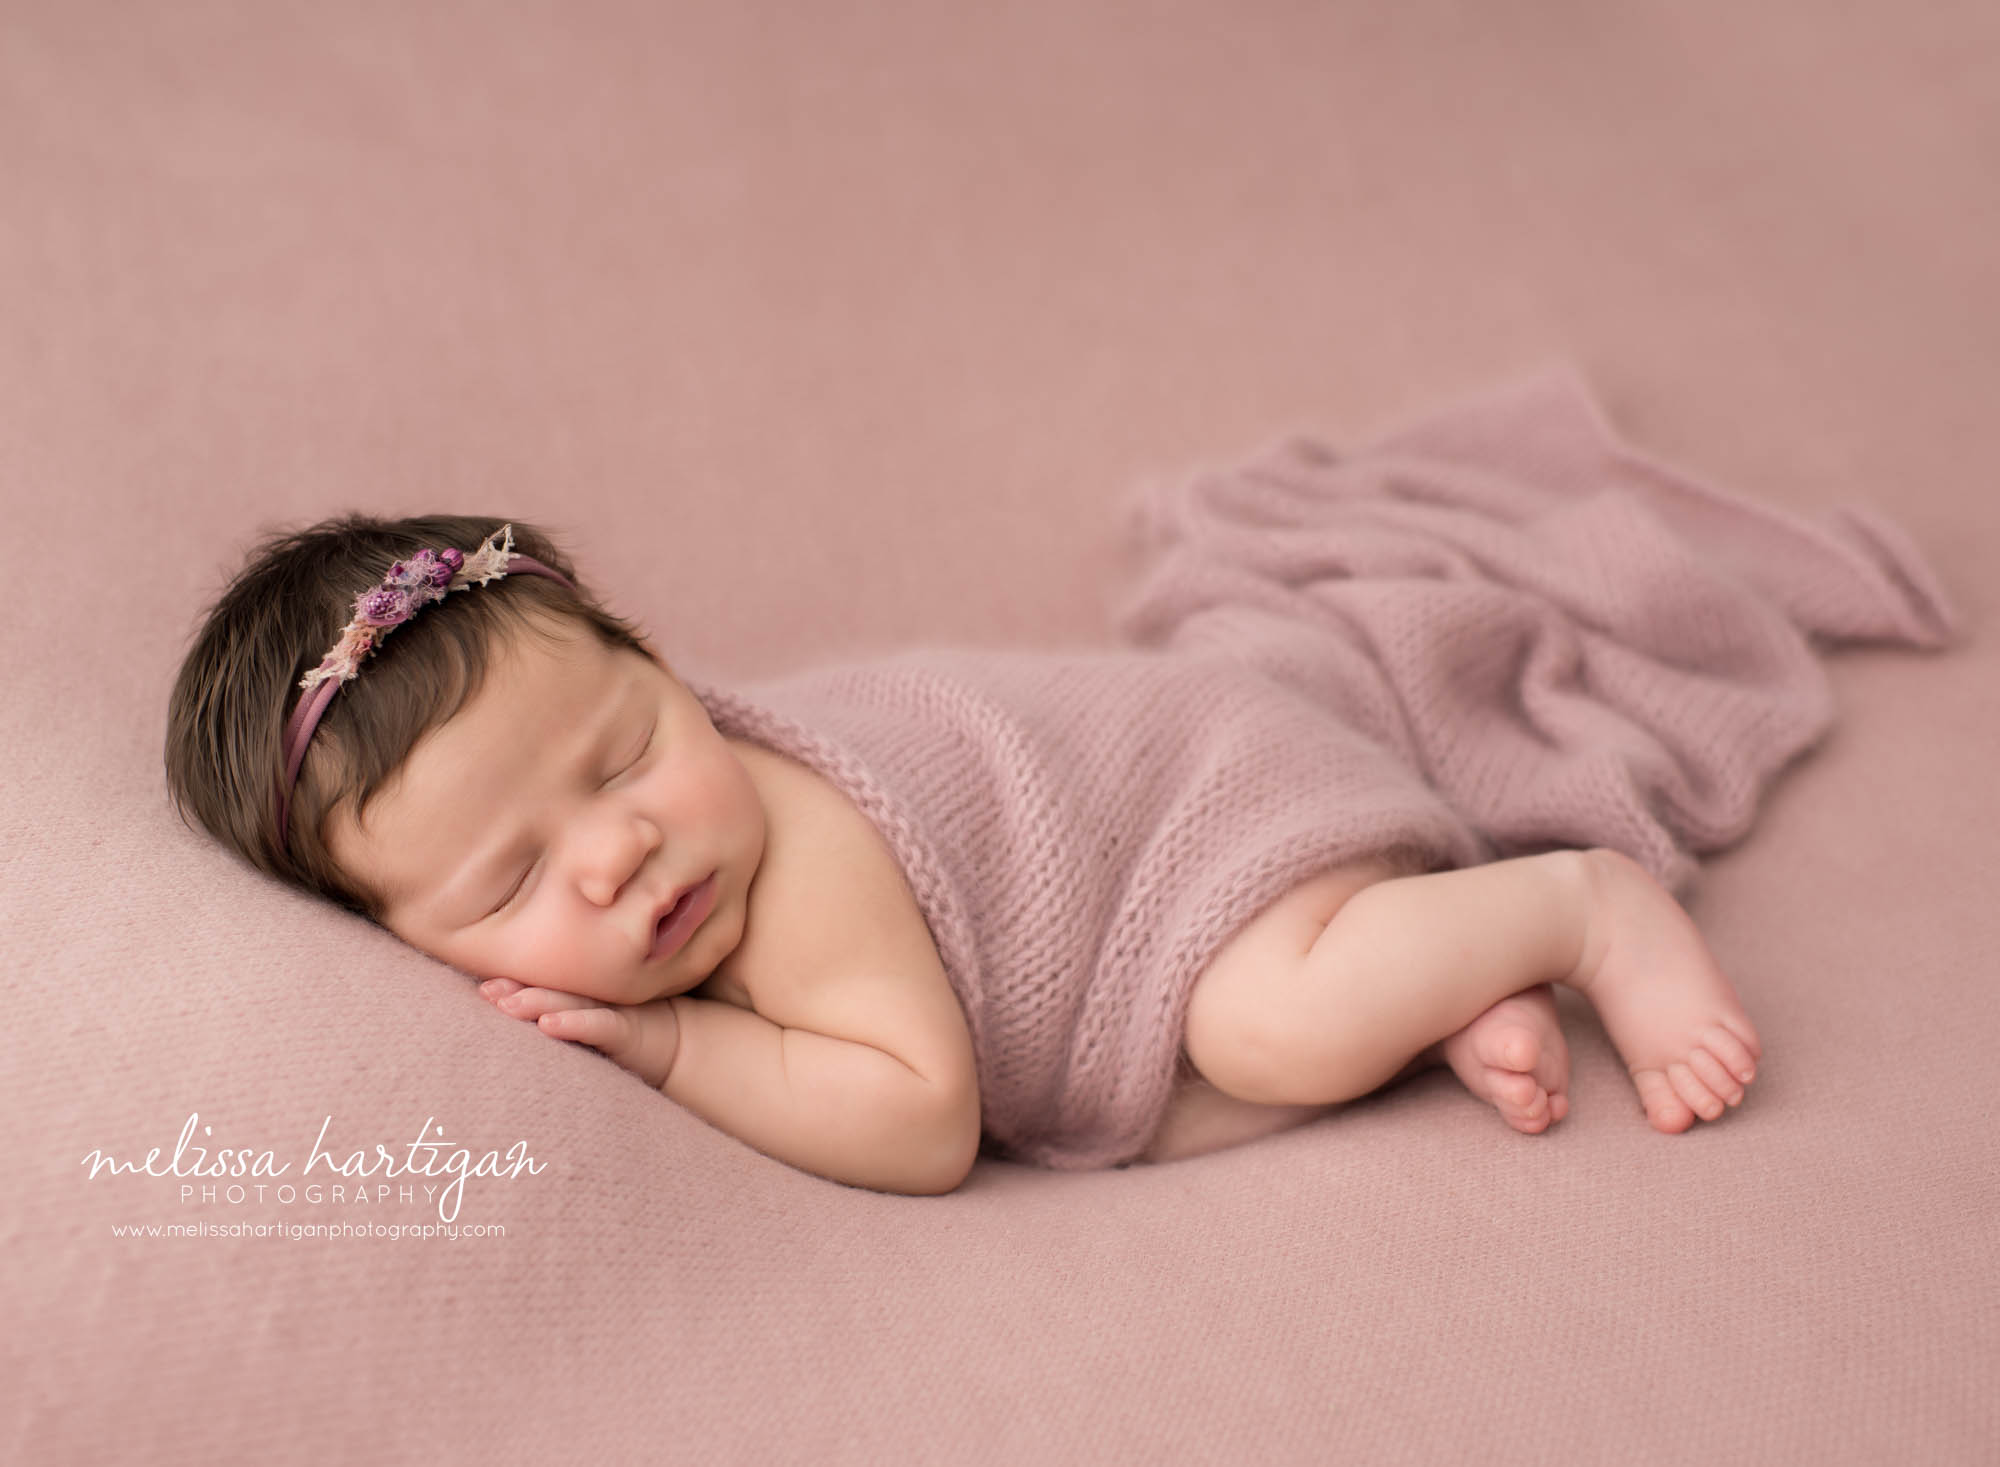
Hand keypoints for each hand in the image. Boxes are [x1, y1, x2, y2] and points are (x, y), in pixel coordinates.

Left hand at [477, 978, 680, 1089]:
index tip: (482, 984)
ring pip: (569, 1003)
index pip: (542, 985)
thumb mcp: (591, 1016)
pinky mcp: (629, 1030)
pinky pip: (599, 1026)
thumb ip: (560, 1006)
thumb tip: (509, 1010)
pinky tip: (549, 1026)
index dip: (513, 982)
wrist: (678, 1044)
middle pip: (549, 990)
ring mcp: (612, 1009)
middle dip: (516, 989)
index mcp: (578, 994)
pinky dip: (574, 1024)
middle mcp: (592, 996)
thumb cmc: (626, 1029)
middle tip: (485, 991)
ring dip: (537, 1002)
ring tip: (505, 1004)